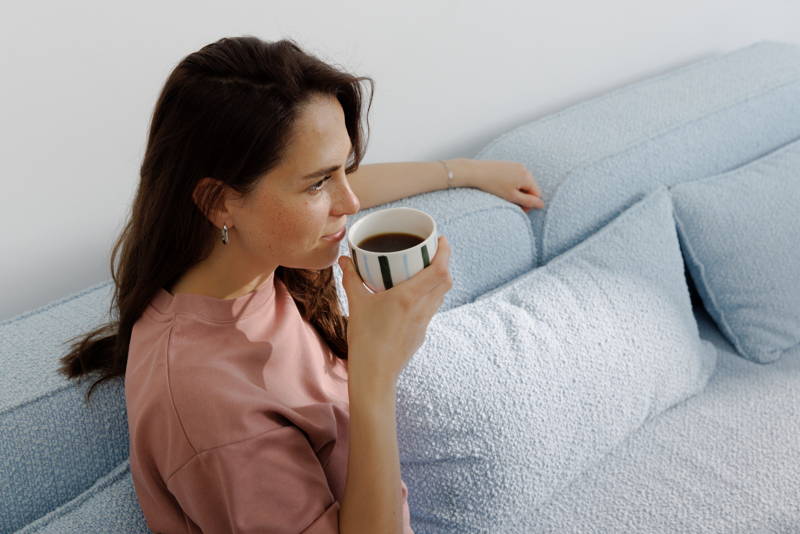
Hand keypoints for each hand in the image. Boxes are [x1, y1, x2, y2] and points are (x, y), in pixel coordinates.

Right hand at [338, 235, 452, 391]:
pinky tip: (414, 296)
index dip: (445, 252)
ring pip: (440, 295)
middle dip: (444, 263)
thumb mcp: (356, 304)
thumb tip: (344, 260)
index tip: (441, 239)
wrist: (374, 374)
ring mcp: (424, 322)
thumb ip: (352, 279)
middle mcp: (422, 308)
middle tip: (433, 251)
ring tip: (425, 270)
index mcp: (409, 297)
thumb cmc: (365, 339)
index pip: (440, 270)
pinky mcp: (421, 333)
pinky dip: (429, 296)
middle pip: (446, 281)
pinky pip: (431, 308)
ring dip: (438, 280)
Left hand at [458, 158, 544, 212]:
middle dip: (524, 197)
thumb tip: (542, 204)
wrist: (476, 171)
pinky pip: (516, 177)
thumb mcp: (512, 197)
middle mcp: (524, 168)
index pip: (537, 194)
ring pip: (523, 183)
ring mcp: (517, 165)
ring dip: (517, 191)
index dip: (529, 204)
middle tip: (511, 203)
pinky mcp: (509, 164)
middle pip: (531, 188)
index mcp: (527, 176)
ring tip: (505, 195)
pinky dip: (512, 184)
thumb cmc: (493, 185)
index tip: (518, 209)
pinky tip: (501, 187)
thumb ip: (528, 201)